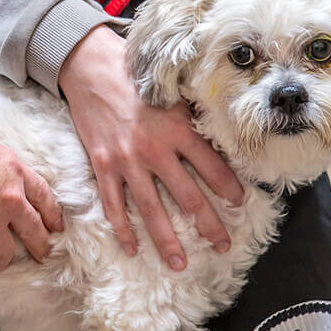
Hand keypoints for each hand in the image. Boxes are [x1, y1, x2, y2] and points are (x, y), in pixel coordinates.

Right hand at [58, 26, 242, 270]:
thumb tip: (218, 135)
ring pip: (152, 210)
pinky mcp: (102, 165)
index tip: (240, 203)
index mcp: (177, 127)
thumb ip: (190, 116)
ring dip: (167, 241)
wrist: (90, 67)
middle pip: (188, 196)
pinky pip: (114, 204)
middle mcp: (154, 148)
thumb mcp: (169, 91)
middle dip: (209, 225)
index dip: (229, 187)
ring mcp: (126, 160)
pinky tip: (132, 248)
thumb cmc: (134, 76)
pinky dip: (123, 229)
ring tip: (180, 264)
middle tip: (223, 245)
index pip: (212, 166)